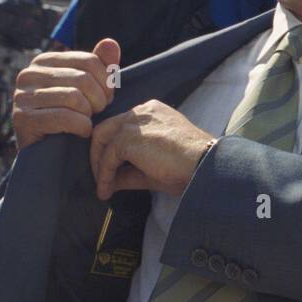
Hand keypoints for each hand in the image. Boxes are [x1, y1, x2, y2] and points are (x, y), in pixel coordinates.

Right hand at [13, 39, 120, 148]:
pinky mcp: (22, 119)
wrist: (50, 155)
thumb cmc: (72, 117)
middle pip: (83, 79)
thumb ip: (100, 65)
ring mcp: (21, 96)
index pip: (89, 61)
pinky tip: (81, 132)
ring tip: (87, 122)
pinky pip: (65, 117)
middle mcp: (28, 74)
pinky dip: (81, 127)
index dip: (106, 82)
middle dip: (99, 100)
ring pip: (75, 97)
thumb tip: (110, 42)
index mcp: (44, 61)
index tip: (106, 98)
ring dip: (89, 115)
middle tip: (98, 113)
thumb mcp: (89, 89)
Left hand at [89, 100, 215, 200]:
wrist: (203, 165)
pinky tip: (108, 190)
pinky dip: (104, 175)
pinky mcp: (128, 138)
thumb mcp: (154, 168)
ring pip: (103, 140)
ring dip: (99, 166)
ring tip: (104, 187)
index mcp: (152, 112)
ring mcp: (134, 122)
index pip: (121, 126)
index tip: (111, 170)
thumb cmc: (189, 166)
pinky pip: (108, 158)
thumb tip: (111, 182)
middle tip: (101, 179)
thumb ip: (131, 171)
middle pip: (106, 129)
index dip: (112, 148)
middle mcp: (141, 111)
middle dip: (98, 155)